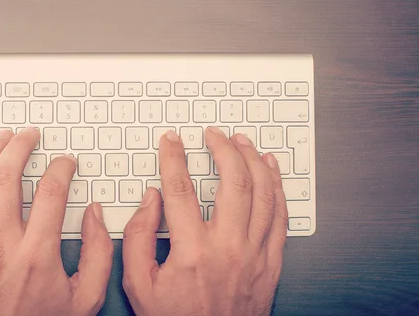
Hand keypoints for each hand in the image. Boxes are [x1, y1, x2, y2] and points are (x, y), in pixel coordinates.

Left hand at [0, 128, 112, 315]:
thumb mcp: (85, 298)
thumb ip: (98, 253)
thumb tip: (95, 216)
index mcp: (37, 255)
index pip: (50, 194)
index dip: (61, 169)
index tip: (66, 163)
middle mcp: (3, 247)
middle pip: (6, 180)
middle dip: (19, 148)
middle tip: (29, 136)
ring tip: (1, 138)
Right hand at [122, 128, 287, 315]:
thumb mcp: (139, 284)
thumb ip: (139, 237)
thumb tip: (151, 199)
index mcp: (192, 251)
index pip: (181, 189)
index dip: (174, 158)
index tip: (171, 142)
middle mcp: (228, 247)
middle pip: (232, 181)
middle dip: (222, 149)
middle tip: (213, 134)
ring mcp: (255, 254)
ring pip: (262, 193)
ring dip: (253, 161)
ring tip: (242, 142)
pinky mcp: (271, 263)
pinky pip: (280, 216)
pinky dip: (277, 187)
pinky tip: (270, 169)